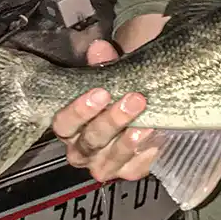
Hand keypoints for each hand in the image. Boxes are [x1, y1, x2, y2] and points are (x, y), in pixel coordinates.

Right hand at [51, 39, 157, 182]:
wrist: (148, 110)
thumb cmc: (120, 93)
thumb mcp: (114, 76)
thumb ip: (105, 64)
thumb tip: (99, 48)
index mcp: (71, 127)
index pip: (63, 124)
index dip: (79, 111)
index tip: (100, 92)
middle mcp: (82, 150)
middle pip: (90, 142)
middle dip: (111, 121)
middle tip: (133, 99)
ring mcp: (105, 164)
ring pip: (110, 159)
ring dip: (128, 141)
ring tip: (147, 124)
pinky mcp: (130, 171)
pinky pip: (136, 168)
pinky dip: (146, 154)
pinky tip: (157, 137)